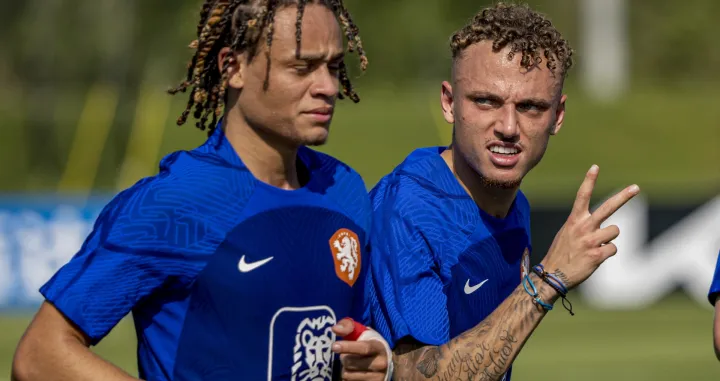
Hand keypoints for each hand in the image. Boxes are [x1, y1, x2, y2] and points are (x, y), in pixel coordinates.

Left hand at [332, 318, 389, 380]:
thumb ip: (348, 326)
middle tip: (348, 355)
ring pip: (348, 375)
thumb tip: (335, 329)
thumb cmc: (368, 344)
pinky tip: (355, 373)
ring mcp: (377, 377)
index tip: (334, 346)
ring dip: (345, 369)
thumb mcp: (361, 332)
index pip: (363, 348)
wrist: (384, 362)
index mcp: (378, 347)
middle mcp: (381, 363)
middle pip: (350, 362)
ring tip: (353, 365)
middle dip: (343, 358)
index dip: (347, 347)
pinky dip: (348, 378)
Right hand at [541, 165, 639, 289]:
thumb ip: (583, 226)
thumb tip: (606, 226)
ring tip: (594, 247)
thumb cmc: (561, 253)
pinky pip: (613, 249)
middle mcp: (583, 227)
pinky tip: (593, 258)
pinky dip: (606, 253)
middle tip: (636, 187)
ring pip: (614, 231)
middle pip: (608, 207)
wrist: (553, 274)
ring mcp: (591, 241)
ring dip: (608, 239)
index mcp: (574, 220)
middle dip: (624, 196)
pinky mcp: (597, 255)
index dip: (589, 180)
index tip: (595, 167)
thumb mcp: (567, 233)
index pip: (582, 196)